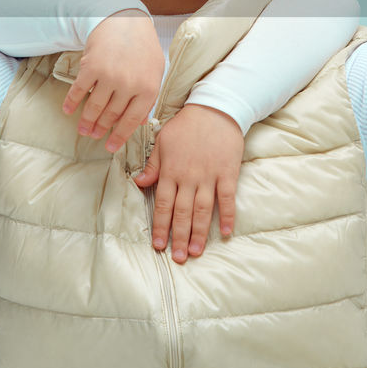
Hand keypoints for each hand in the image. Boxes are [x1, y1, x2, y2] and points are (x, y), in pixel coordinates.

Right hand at [62, 10, 163, 152]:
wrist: (125, 19)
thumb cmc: (142, 46)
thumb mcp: (155, 71)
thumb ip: (148, 96)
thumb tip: (139, 123)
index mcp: (148, 88)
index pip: (132, 121)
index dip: (119, 137)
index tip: (110, 147)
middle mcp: (129, 85)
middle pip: (111, 115)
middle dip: (100, 129)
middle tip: (93, 136)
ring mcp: (109, 76)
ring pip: (95, 107)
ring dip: (86, 121)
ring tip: (82, 129)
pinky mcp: (91, 67)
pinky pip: (79, 91)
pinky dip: (72, 102)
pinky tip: (68, 110)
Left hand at [135, 104, 243, 263]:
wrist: (215, 109)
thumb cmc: (185, 125)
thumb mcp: (162, 141)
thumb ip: (152, 165)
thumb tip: (139, 183)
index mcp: (170, 170)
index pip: (162, 204)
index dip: (160, 226)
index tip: (158, 245)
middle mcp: (188, 177)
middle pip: (182, 212)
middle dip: (178, 237)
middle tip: (178, 258)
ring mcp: (209, 176)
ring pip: (202, 210)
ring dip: (199, 232)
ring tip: (196, 252)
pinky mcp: (227, 173)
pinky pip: (227, 198)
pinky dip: (227, 215)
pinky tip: (226, 232)